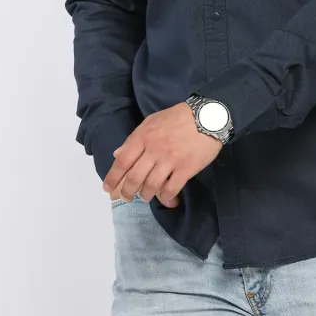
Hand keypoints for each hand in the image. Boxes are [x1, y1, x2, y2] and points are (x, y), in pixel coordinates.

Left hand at [102, 102, 222, 207]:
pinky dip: (166, 197)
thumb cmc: (178, 118)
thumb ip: (134, 139)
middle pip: (135, 177)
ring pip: (151, 185)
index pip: (122, 161)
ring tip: (145, 197)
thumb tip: (118, 154)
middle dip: (127, 191)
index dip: (113, 177)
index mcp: (143, 137)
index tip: (108, 189)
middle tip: (126, 198)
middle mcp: (154, 150)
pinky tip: (166, 198)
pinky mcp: (186, 169)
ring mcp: (170, 160)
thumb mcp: (152, 122)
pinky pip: (171, 189)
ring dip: (145, 195)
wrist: (207, 116)